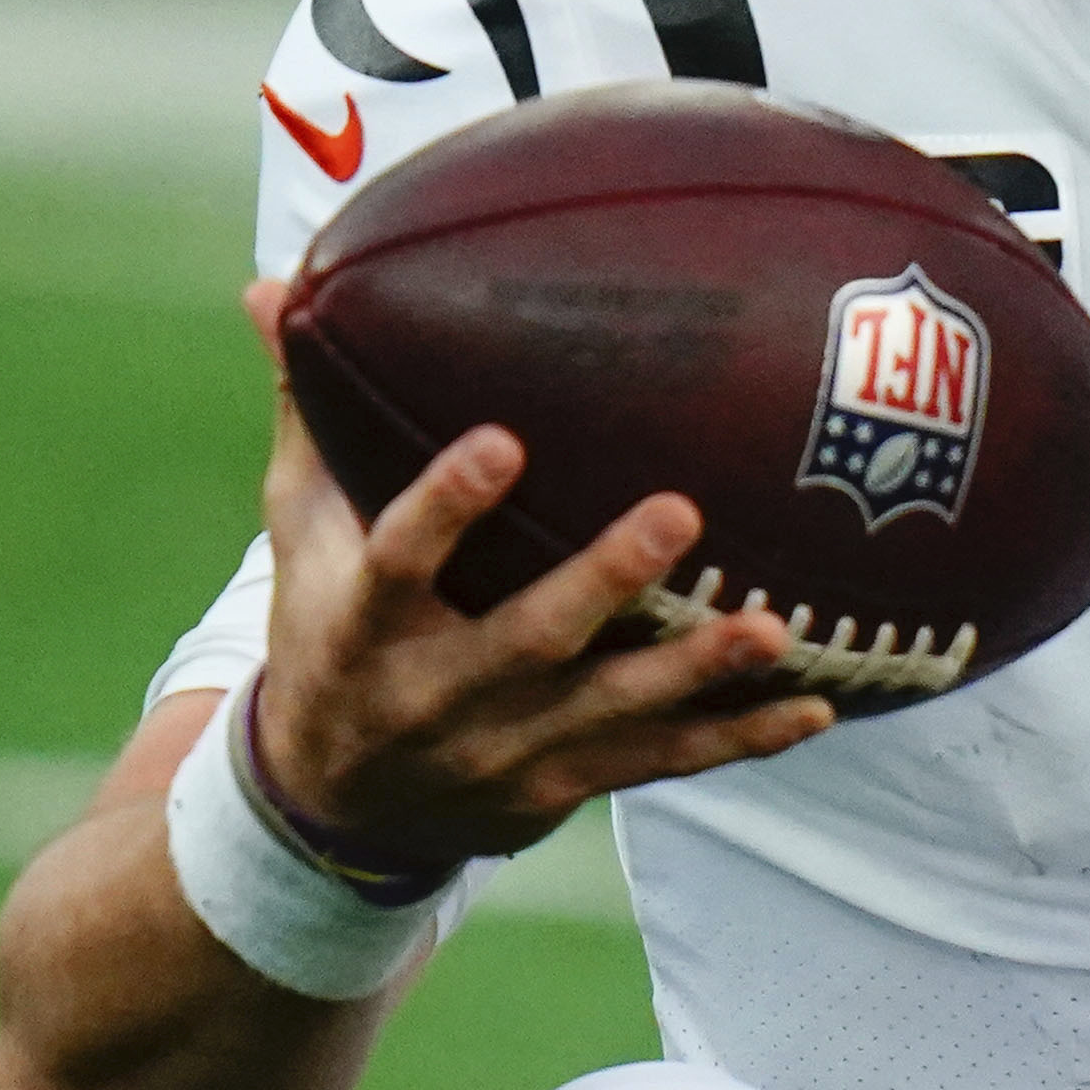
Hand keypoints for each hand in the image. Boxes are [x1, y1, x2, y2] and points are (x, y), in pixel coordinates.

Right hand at [238, 279, 827, 877]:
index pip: (395, 560)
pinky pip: (661, 761)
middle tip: (680, 512)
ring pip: (609, 710)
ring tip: (773, 625)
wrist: (334, 803)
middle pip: (526, 638)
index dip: (444, 505)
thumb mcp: (301, 533)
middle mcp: (435, 691)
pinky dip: (739, 739)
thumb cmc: (331, 630)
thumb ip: (310, 417)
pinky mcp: (564, 782)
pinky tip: (814, 709)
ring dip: (695, 671)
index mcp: (362, 624)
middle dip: (603, 582)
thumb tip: (275, 287)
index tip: (500, 441)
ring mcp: (506, 746)